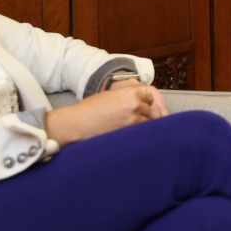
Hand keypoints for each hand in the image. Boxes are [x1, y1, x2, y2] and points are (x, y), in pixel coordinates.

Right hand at [45, 84, 168, 145]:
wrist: (77, 123)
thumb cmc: (89, 109)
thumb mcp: (109, 95)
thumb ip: (126, 96)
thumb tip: (140, 101)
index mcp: (129, 92)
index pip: (150, 95)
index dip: (149, 101)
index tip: (148, 107)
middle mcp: (134, 104)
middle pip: (153, 110)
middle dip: (151, 116)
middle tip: (149, 122)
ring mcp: (133, 120)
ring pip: (150, 123)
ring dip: (147, 127)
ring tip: (144, 133)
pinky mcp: (129, 133)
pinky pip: (142, 134)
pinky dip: (142, 136)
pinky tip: (137, 138)